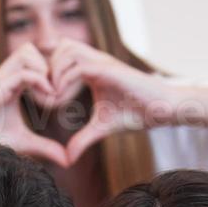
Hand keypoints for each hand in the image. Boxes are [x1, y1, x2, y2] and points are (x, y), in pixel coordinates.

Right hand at [0, 43, 69, 166]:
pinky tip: (49, 100)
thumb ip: (47, 147)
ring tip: (53, 93)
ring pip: (27, 52)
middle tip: (58, 88)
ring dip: (44, 70)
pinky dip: (40, 82)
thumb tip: (68, 160)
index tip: (63, 92)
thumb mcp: (26, 143)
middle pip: (30, 49)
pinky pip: (23, 73)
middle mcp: (5, 76)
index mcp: (12, 83)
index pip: (34, 59)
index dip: (50, 71)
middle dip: (48, 64)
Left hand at [52, 41, 175, 164]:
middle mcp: (96, 61)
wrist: (161, 110)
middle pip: (61, 47)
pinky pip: (78, 67)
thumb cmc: (136, 114)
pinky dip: (64, 81)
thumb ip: (82, 139)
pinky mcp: (109, 70)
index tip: (46, 100)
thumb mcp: (101, 129)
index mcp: (93, 69)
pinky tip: (62, 100)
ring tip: (54, 97)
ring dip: (54, 72)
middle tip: (47, 96)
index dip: (49, 75)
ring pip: (67, 50)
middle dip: (48, 69)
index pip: (62, 57)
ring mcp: (103, 62)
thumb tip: (67, 159)